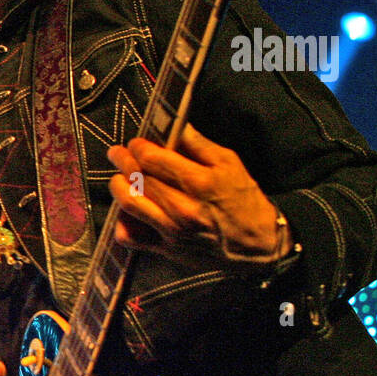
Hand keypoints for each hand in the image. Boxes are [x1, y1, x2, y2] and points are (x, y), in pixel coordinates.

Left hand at [107, 123, 288, 268]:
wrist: (259, 244)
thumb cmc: (245, 200)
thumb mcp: (229, 163)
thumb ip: (198, 144)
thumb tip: (173, 126)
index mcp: (199, 182)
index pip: (152, 159)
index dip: (138, 147)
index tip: (135, 143)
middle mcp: (183, 207)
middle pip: (137, 178)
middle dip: (123, 161)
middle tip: (117, 153)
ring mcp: (172, 231)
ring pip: (129, 204)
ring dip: (117, 187)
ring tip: (118, 178)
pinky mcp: (167, 249)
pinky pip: (130, 237)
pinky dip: (120, 223)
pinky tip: (124, 212)